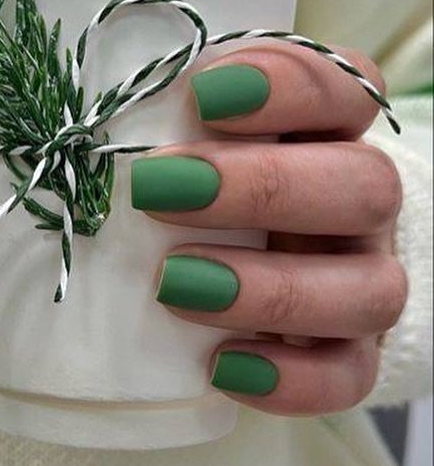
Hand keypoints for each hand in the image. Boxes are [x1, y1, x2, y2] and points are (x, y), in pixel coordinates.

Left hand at [131, 43, 405, 414]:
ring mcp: (366, 277)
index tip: (205, 96)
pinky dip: (291, 379)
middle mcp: (362, 201)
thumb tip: (94, 127)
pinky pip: (350, 376)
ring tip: (175, 284)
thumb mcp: (191, 135)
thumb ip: (169, 115)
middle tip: (159, 191)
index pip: (347, 89)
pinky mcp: (353, 350)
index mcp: (330, 130)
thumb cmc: (206, 178)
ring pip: (371, 290)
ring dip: (270, 288)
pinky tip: (220, 365)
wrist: (251, 256)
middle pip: (366, 185)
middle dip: (262, 188)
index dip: (290, 86)